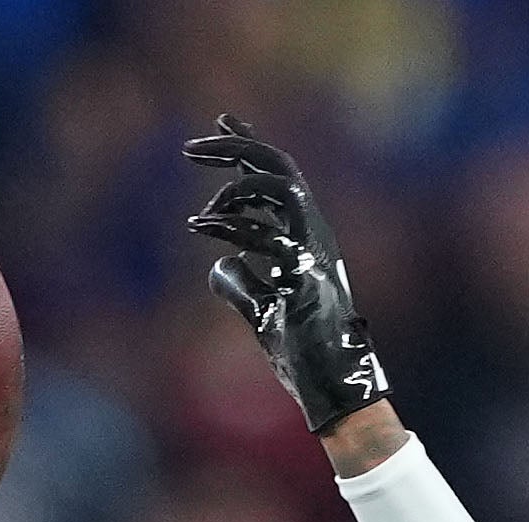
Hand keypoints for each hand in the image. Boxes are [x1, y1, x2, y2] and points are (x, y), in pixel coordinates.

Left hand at [183, 120, 391, 434]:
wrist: (335, 393)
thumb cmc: (305, 356)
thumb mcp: (263, 313)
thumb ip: (242, 284)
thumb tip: (220, 265)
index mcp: (307, 239)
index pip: (279, 178)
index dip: (248, 148)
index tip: (220, 122)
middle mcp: (316, 237)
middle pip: (281, 170)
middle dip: (238, 148)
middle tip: (192, 146)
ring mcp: (314, 255)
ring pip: (283, 189)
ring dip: (237, 186)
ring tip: (203, 210)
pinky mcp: (305, 278)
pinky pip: (267, 237)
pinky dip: (231, 227)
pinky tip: (202, 229)